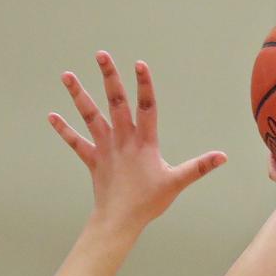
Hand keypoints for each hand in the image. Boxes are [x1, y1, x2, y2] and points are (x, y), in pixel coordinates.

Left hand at [49, 52, 226, 230]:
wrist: (119, 221)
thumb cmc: (148, 202)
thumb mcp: (177, 182)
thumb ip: (199, 166)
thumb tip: (223, 157)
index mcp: (144, 142)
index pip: (147, 107)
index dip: (144, 85)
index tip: (139, 63)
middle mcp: (123, 140)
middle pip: (115, 102)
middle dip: (109, 77)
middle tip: (101, 54)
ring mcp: (105, 148)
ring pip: (91, 116)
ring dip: (78, 95)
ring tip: (66, 75)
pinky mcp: (93, 160)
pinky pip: (76, 142)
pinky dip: (64, 129)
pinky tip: (51, 115)